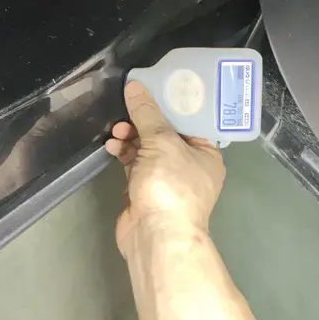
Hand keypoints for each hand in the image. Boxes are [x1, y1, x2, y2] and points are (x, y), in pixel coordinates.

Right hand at [106, 81, 224, 254]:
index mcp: (206, 153)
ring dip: (131, 137)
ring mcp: (167, 179)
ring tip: (116, 131)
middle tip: (127, 111)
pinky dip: (124, 153)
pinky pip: (135, 164)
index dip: (170, 103)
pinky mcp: (146, 190)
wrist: (156, 236)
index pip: (189, 120)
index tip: (151, 86)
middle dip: (144, 121)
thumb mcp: (161, 141)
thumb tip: (134, 84)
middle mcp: (189, 165)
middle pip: (165, 133)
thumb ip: (146, 112)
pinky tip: (112, 146)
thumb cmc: (170, 185)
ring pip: (147, 148)